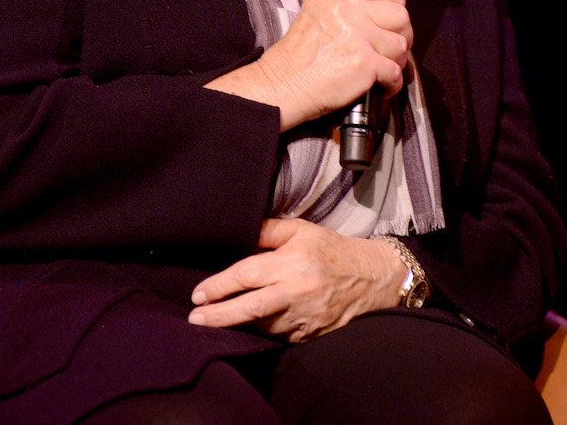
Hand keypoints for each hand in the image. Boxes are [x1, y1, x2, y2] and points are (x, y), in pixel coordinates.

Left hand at [187, 218, 406, 342]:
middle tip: (194, 320)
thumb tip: (236, 230)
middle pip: (250, 308)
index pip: (247, 275)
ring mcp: (304, 317)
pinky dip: (263, 330)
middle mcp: (296, 292)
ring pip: (262, 325)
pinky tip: (252, 324)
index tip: (198, 295)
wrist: (372, 278)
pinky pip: (278, 335)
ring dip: (239, 324)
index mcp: (292, 263)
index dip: (219, 286)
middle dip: (219, 316)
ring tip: (217, 320)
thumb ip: (267, 230)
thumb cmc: (331, 250)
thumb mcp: (301, 230)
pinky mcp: (310, 335)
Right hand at [207, 0, 411, 130]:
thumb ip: (345, 9)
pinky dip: (391, 85)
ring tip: (381, 71)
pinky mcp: (364, 61)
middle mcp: (346, 9)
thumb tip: (382, 18)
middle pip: (399, 14)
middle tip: (390, 50)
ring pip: (400, 45)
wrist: (280, 86)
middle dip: (401, 35)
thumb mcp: (315, 15)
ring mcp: (356, 34)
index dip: (395, 2)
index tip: (391, 19)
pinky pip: (396, 72)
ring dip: (396, 62)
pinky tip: (379, 88)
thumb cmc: (297, 59)